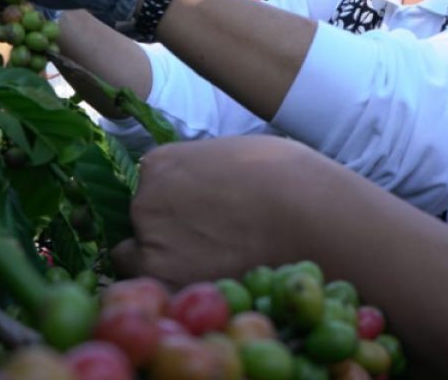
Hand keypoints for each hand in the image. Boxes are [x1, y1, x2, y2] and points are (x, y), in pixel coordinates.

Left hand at [111, 137, 331, 286]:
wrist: (307, 215)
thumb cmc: (284, 176)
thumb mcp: (231, 153)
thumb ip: (201, 170)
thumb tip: (202, 183)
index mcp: (159, 165)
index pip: (149, 188)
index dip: (172, 204)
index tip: (196, 216)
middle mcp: (144, 202)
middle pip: (142, 225)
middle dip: (165, 235)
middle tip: (207, 245)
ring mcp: (151, 244)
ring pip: (140, 263)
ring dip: (165, 267)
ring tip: (211, 269)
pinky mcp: (166, 282)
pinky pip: (157, 292)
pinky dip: (177, 293)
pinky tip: (211, 285)